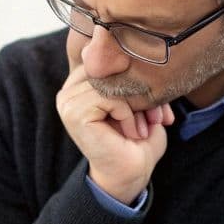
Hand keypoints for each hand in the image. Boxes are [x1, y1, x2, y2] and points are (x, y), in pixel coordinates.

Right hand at [55, 65, 173, 204]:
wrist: (131, 173)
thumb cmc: (138, 139)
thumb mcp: (142, 100)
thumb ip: (135, 75)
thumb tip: (143, 49)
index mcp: (82, 82)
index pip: (112, 59)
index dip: (138, 79)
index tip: (155, 107)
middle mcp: (69, 88)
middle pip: (112, 69)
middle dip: (141, 92)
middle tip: (155, 117)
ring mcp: (67, 100)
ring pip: (112, 83)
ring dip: (136, 107)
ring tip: (140, 128)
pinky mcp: (73, 112)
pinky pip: (109, 97)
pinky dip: (128, 115)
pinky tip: (130, 134)